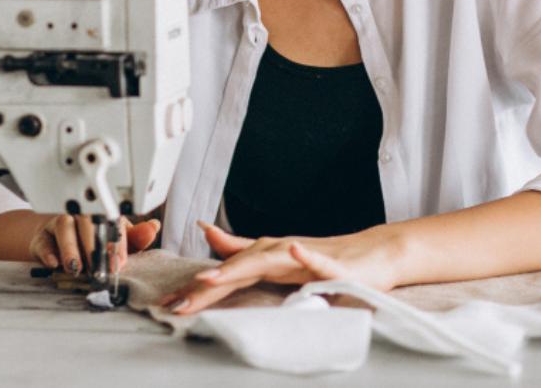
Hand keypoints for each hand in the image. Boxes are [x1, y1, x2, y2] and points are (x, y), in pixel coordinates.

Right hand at [30, 215, 160, 275]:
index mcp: (102, 213)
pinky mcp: (42, 237)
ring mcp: (59, 224)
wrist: (59, 243)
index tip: (120, 262)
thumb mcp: (117, 241)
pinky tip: (54, 263)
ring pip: (64, 225)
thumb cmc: (93, 240)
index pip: (112, 221)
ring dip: (70, 246)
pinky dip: (48, 251)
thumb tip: (154, 228)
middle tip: (100, 267)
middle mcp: (81, 215)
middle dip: (94, 245)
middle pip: (86, 220)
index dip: (117, 241)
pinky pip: (43, 240)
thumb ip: (135, 238)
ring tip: (76, 266)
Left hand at [157, 222, 401, 313]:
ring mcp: (304, 255)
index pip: (226, 274)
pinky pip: (317, 261)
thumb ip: (242, 249)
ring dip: (240, 266)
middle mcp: (279, 251)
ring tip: (213, 278)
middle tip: (180, 301)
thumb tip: (208, 233)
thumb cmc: (323, 258)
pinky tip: (293, 249)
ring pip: (268, 260)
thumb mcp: (276, 259)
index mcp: (266, 256)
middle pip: (238, 269)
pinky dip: (305, 256)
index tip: (168, 306)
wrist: (372, 254)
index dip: (197, 289)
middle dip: (207, 286)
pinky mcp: (334, 264)